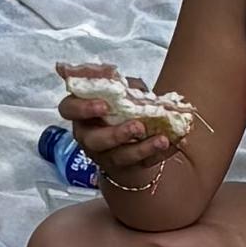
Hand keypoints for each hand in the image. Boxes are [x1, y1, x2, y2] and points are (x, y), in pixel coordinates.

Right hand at [54, 78, 184, 194]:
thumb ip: (118, 85)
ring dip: (143, 148)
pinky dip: (161, 154)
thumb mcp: (117, 93)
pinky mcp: (127, 169)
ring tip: (162, 139)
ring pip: (121, 157)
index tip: (103, 104)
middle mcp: (89, 138)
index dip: (83, 108)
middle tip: (137, 126)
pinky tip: (176, 144)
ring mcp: (107, 157)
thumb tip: (120, 77)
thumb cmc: (119, 110)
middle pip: (95, 141)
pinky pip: (144, 164)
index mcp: (82, 115)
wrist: (130, 139)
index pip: (68, 110)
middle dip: (116, 134)